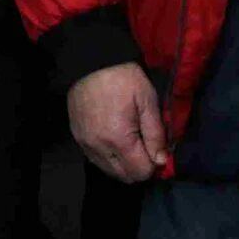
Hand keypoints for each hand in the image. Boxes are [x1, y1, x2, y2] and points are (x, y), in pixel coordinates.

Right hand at [68, 63, 166, 183]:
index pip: (141, 172)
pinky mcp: (77, 137)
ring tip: (130, 143)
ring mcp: (85, 143)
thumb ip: (155, 134)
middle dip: (139, 167)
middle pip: (125, 176)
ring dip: (123, 164)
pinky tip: (114, 141)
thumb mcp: (147, 101)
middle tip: (145, 146)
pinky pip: (96, 160)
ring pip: (109, 171)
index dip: (153, 164)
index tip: (156, 148)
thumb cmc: (124, 79)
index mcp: (119, 139)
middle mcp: (99, 147)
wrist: (91, 61)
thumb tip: (161, 161)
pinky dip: (108, 158)